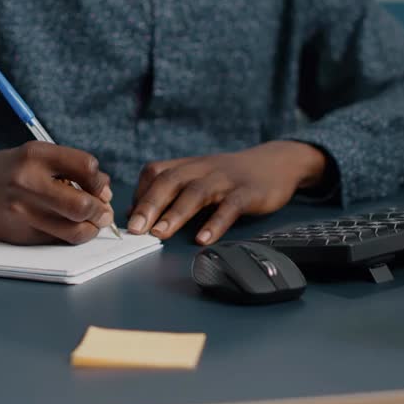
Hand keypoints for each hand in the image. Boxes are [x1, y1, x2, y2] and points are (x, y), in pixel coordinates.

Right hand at [0, 142, 113, 244]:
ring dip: (92, 229)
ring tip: (92, 223)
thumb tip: (105, 194)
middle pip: (83, 204)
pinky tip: (69, 228)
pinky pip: (58, 240)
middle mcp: (28, 181)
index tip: (99, 188)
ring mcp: (23, 210)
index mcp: (35, 154)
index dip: (100, 181)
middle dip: (102, 211)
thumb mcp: (35, 155)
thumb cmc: (9, 169)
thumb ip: (70, 169)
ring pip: (74, 230)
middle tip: (103, 212)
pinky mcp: (20, 233)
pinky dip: (71, 236)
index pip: (87, 167)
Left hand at [128, 141, 326, 244]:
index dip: (139, 195)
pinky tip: (203, 239)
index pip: (154, 173)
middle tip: (134, 229)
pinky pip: (229, 207)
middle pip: (169, 181)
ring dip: (175, 213)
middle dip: (149, 205)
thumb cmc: (229, 176)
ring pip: (196, 193)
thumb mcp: (198, 177)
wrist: (277, 163)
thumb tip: (135, 215)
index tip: (127, 219)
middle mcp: (202, 168)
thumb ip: (170, 193)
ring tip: (160, 234)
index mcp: (187, 165)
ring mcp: (225, 179)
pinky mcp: (248, 192)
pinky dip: (214, 223)